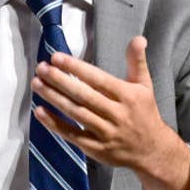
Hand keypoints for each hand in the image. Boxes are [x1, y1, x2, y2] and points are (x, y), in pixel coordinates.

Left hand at [31, 35, 189, 189]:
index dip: (77, 68)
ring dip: (54, 98)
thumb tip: (138, 38)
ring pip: (76, 114)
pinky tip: (39, 111)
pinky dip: (54, 124)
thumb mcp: (145, 86)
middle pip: (84, 96)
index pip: (98, 80)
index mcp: (128, 96)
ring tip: (37, 83)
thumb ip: (137, 61)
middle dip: (60, 81)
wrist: (153, 151)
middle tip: (41, 68)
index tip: (57, 57)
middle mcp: (116, 114)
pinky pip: (72, 135)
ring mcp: (105, 133)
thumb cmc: (145, 113)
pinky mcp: (96, 148)